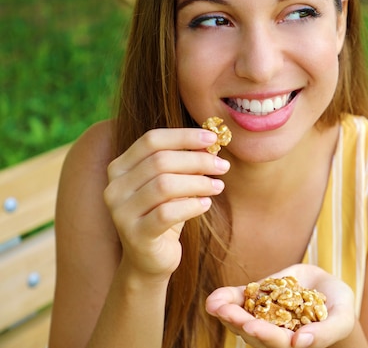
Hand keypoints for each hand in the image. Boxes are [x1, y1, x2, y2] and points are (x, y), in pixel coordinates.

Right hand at [103, 128, 229, 279]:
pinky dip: (191, 205)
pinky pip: (167, 213)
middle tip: (222, 166)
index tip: (212, 139)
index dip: (183, 136)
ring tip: (218, 186)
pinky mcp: (135, 235)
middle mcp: (115, 188)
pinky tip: (206, 204)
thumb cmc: (164, 215)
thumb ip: (184, 162)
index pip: (151, 140)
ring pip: (164, 185)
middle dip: (197, 160)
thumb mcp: (173, 184)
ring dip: (198, 182)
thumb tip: (211, 142)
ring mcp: (121, 212)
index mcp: (120, 168)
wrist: (149, 261)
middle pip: (160, 161)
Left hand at [206, 264, 355, 347]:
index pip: (277, 342)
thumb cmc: (340, 309)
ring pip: (241, 319)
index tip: (250, 326)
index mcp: (294, 343)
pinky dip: (227, 298)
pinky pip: (240, 301)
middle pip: (253, 332)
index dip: (264, 334)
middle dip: (237, 321)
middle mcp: (275, 334)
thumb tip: (300, 343)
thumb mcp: (341, 319)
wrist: (329, 289)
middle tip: (223, 311)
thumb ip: (325, 332)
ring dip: (226, 311)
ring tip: (214, 304)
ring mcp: (264, 317)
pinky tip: (215, 298)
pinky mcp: (257, 299)